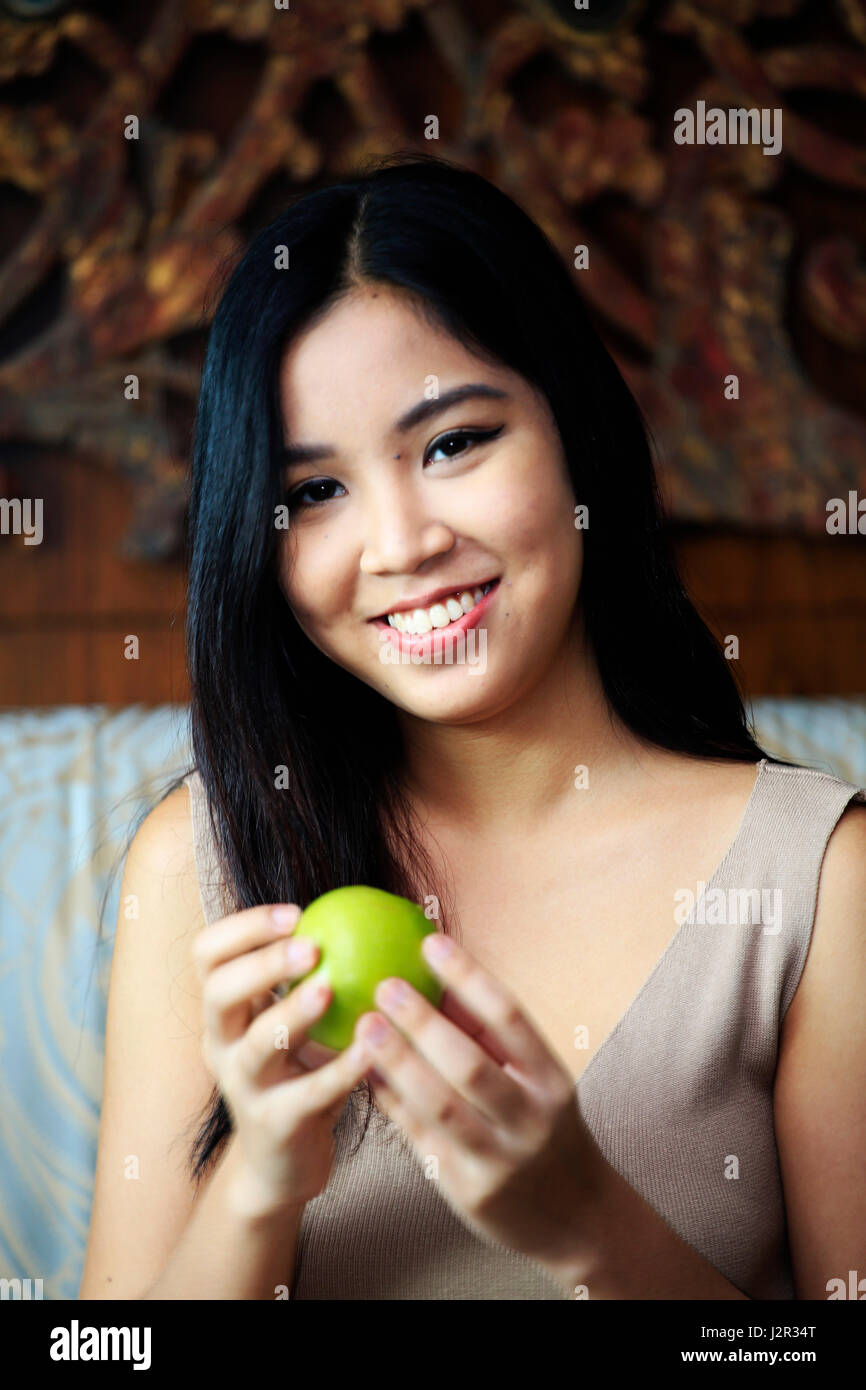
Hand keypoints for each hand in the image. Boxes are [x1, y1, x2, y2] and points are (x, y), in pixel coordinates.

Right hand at [193, 904, 370, 1213]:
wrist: (282, 1163)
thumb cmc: (299, 1073)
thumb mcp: (294, 1021)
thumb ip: (313, 972)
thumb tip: (372, 906)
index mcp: (223, 1011)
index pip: (207, 954)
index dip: (244, 927)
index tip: (297, 912)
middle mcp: (222, 1045)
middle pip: (218, 992)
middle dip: (262, 964)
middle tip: (312, 947)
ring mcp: (243, 1087)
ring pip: (258, 1043)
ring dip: (293, 1010)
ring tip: (330, 988)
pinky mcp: (274, 1124)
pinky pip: (309, 1092)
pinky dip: (341, 1068)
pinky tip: (373, 1047)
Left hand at [353, 931, 602, 1279]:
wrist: (578, 1219)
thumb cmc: (548, 1129)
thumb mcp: (538, 1081)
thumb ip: (489, 1038)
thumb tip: (433, 978)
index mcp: (552, 1079)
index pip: (509, 1016)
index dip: (468, 976)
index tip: (430, 943)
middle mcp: (530, 1120)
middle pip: (469, 1064)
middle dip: (422, 1023)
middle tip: (384, 986)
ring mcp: (498, 1160)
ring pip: (439, 1105)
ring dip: (396, 1062)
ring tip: (364, 1026)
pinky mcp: (467, 1190)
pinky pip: (420, 1136)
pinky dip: (392, 1101)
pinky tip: (364, 1073)